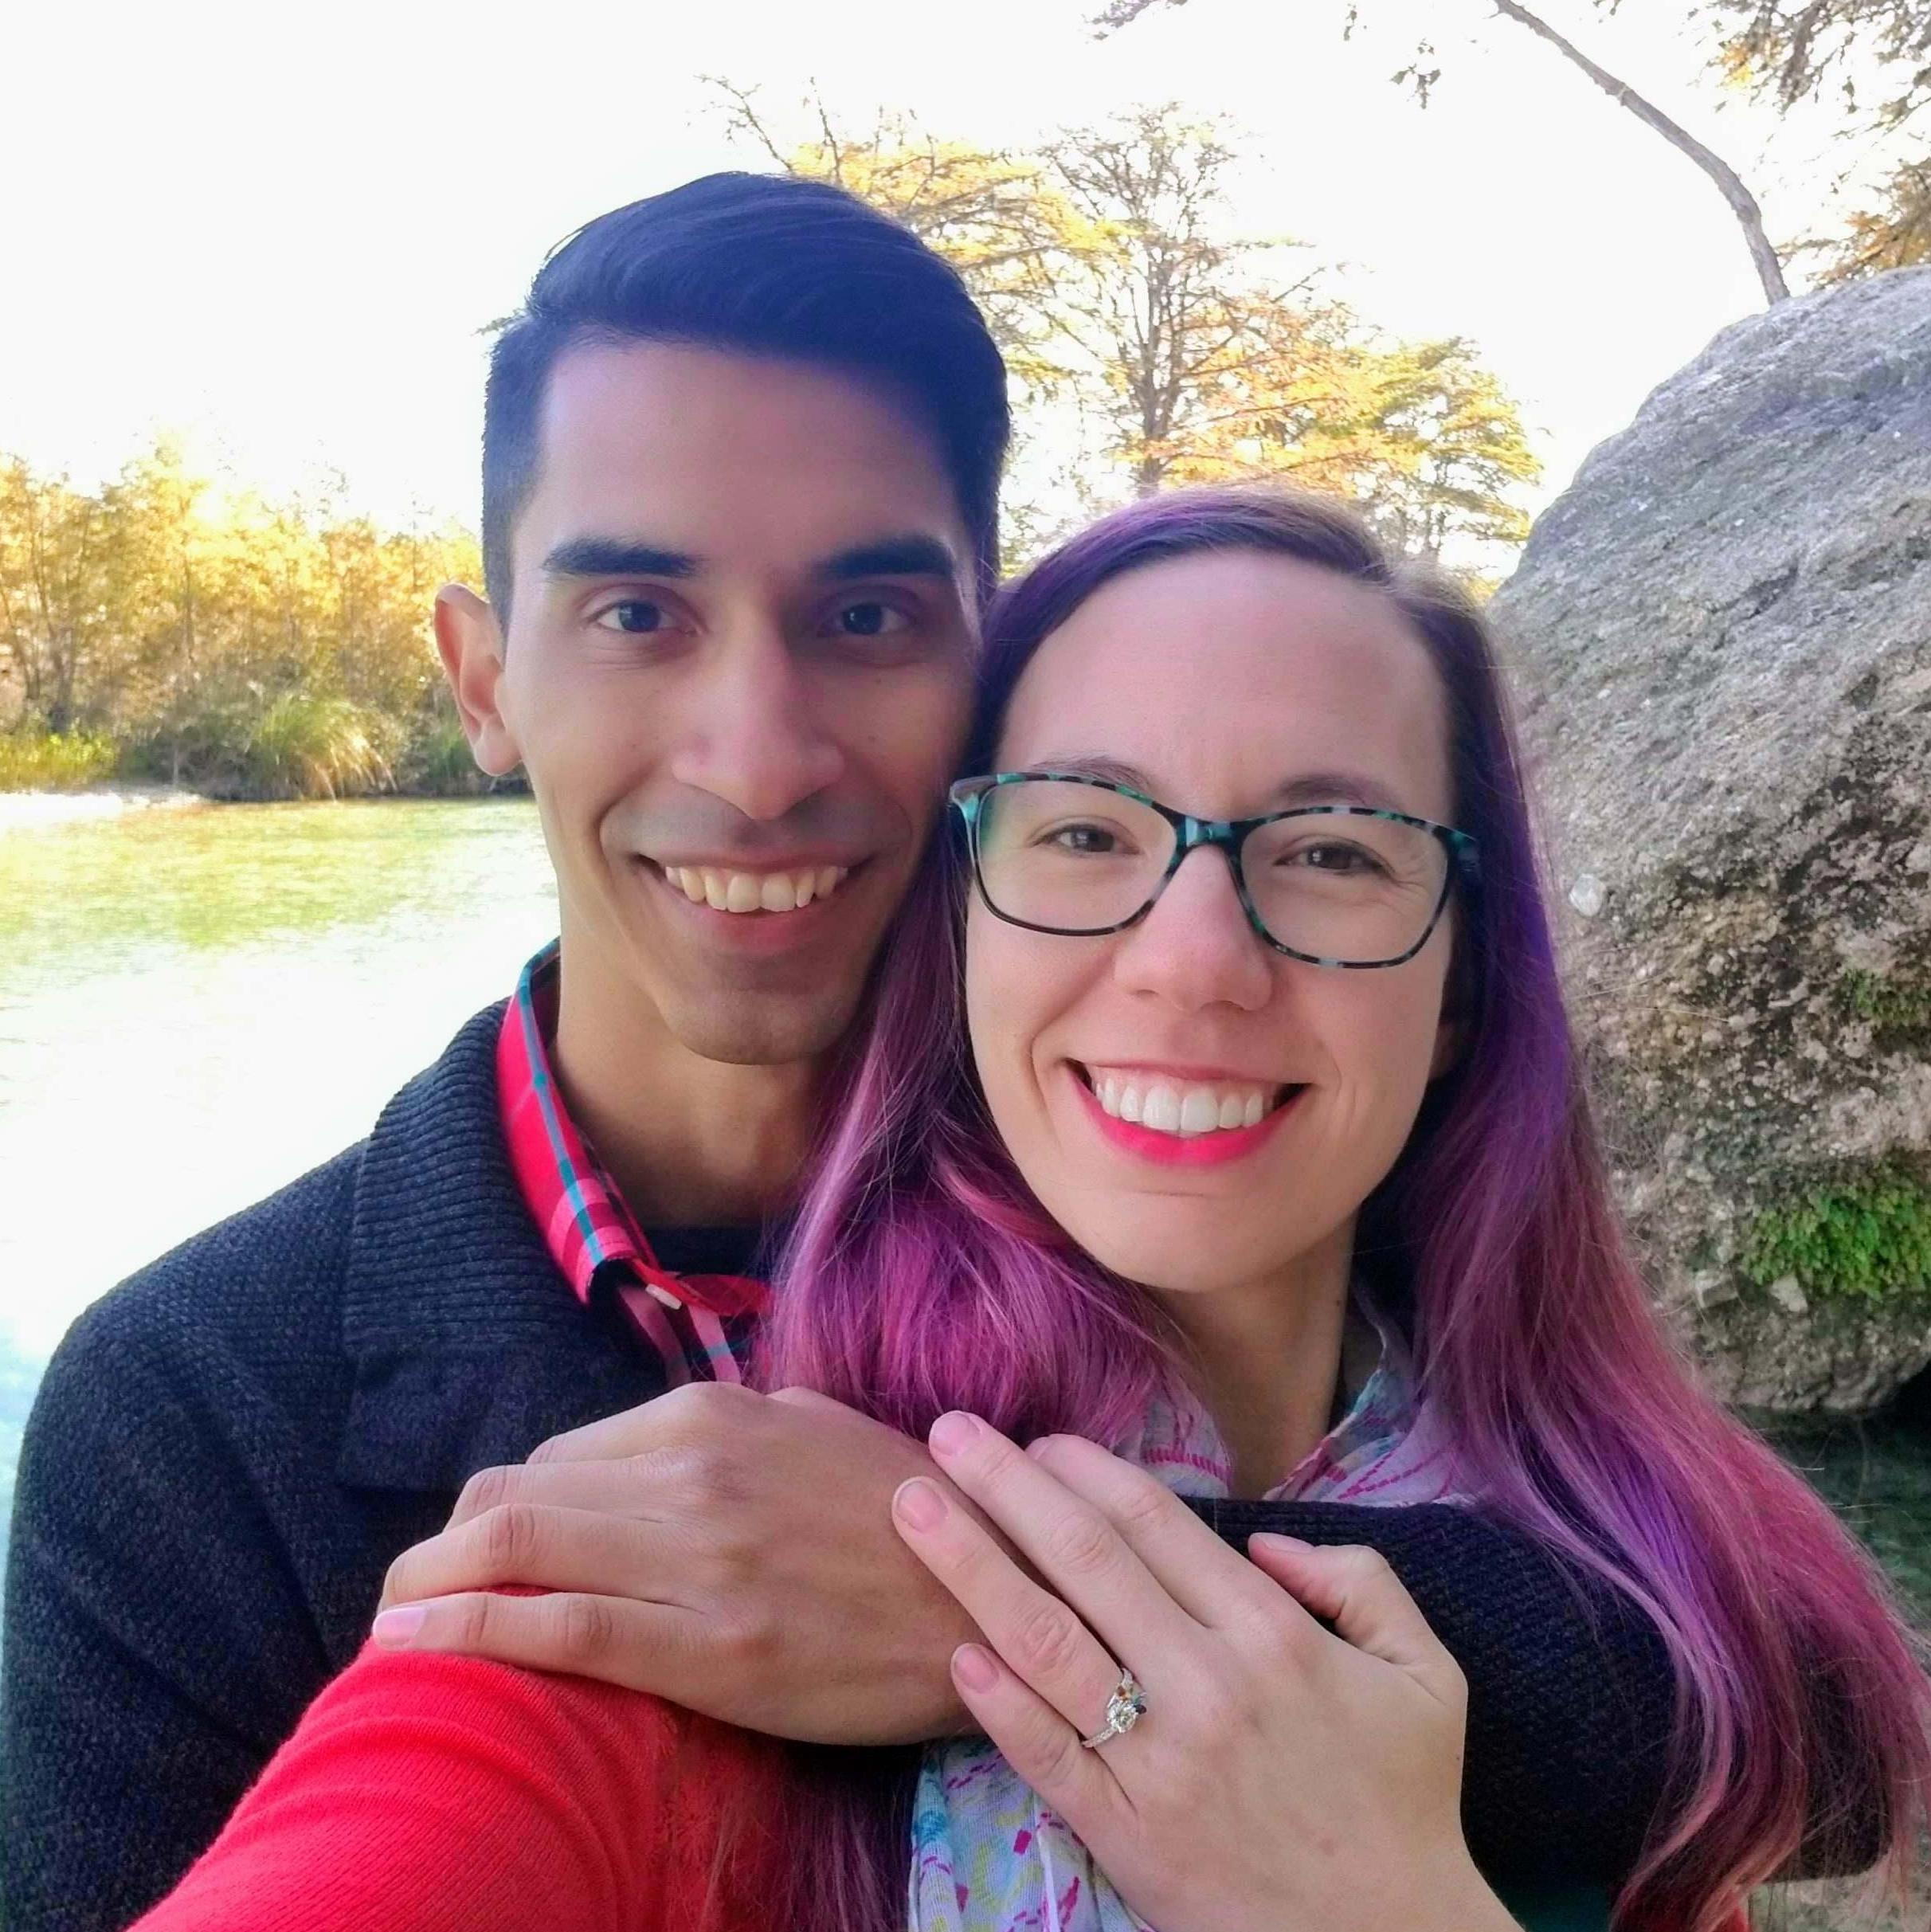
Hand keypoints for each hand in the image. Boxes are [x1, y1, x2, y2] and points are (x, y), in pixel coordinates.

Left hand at [372, 1383, 980, 1743]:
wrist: (994, 1592)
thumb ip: (730, 1422)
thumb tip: (658, 1441)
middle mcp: (690, 1470)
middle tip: (414, 1595)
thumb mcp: (815, 1428)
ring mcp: (698, 1556)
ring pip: (515, 1548)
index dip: (496, 1511)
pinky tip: (413, 1647)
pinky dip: (469, 1632)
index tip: (477, 1556)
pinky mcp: (710, 1645)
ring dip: (426, 1586)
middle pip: (510, 1496)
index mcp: (709, 1414)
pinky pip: (561, 1629)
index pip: (553, 1457)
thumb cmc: (905, 1512)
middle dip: (438, 1549)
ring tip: (390, 1625)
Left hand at [893, 1413, 1519, 1931]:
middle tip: (947, 1434)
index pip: (1155, 1521)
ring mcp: (1163, 1763)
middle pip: (1086, 1560)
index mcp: (1273, 1633)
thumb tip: (1264, 1539)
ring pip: (1048, 1643)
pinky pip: (1049, 1758)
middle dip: (1006, 1484)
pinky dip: (997, 1704)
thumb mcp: (1425, 1672)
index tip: (1037, 1438)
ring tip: (911, 1508)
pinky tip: (951, 1651)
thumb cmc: (1405, 1800)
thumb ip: (1360, 1581)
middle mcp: (1209, 1684)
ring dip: (972, 1564)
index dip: (1085, 1468)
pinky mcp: (1130, 1837)